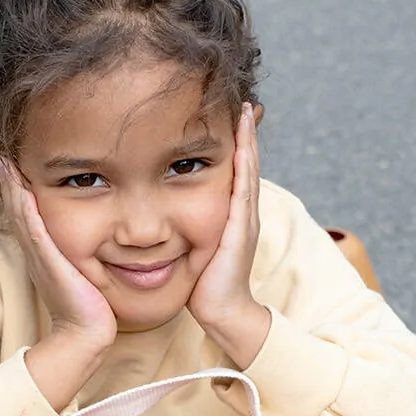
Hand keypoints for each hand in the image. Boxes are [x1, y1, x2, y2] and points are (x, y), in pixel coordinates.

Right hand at [0, 159, 117, 349]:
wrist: (86, 333)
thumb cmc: (88, 306)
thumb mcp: (79, 272)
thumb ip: (76, 255)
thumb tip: (91, 239)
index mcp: (40, 253)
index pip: (25, 214)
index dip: (18, 189)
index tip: (14, 163)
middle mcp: (35, 253)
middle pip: (16, 210)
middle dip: (10, 181)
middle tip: (2, 154)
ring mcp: (39, 257)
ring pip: (20, 216)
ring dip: (13, 188)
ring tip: (6, 162)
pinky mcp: (49, 262)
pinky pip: (34, 230)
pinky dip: (26, 208)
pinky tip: (22, 189)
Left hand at [184, 103, 261, 333]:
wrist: (222, 312)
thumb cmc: (205, 286)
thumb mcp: (194, 249)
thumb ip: (186, 230)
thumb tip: (167, 219)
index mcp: (231, 216)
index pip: (235, 172)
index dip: (235, 145)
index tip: (231, 117)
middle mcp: (242, 213)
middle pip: (246, 165)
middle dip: (246, 134)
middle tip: (245, 103)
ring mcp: (244, 220)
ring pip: (248, 172)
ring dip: (248, 141)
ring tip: (246, 112)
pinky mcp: (239, 230)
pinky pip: (243, 191)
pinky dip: (245, 166)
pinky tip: (243, 146)